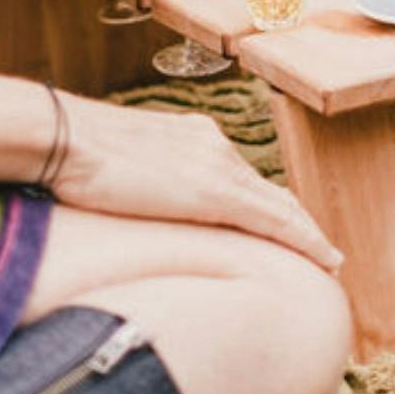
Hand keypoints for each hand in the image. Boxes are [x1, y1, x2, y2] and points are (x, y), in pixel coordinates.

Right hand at [54, 95, 344, 272]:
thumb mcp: (120, 161)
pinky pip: (275, 222)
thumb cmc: (75, 153)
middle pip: (268, 190)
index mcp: (193, 135)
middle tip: (317, 246)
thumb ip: (144, 173)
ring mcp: (218, 165)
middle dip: (294, 219)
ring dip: (305, 233)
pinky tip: (324, 258)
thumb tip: (139, 193)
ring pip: (280, 206)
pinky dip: (305, 240)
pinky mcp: (215, 193)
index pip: (241, 176)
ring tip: (327, 258)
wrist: (66, 137)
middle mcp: (214, 144)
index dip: (266, 203)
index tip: (283, 221)